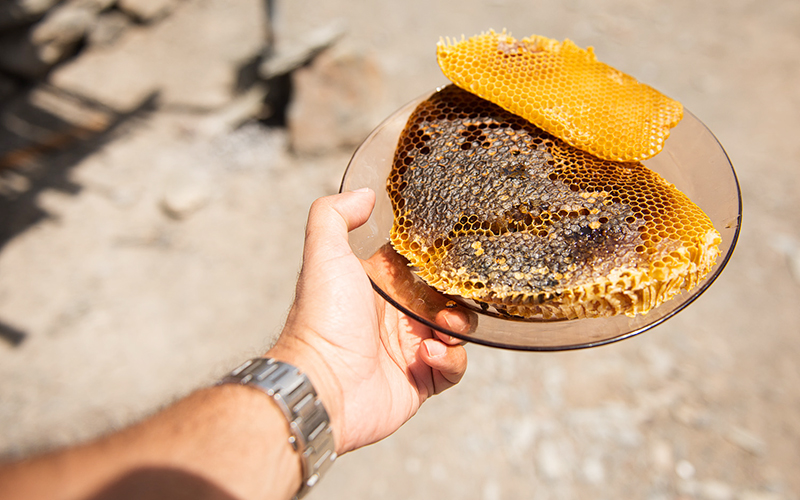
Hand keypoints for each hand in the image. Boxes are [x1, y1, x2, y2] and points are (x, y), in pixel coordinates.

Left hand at [268, 189, 467, 453]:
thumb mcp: (323, 255)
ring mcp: (408, 349)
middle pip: (444, 296)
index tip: (452, 247)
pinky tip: (429, 355)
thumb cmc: (321, 320)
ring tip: (442, 327)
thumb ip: (335, 216)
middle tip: (454, 294)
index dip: (436, 254)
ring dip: (458, 326)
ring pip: (455, 331)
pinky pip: (453, 368)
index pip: (417, 263)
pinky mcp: (420, 381)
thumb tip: (364, 193)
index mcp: (376, 286)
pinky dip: (450, 360)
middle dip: (456, 293)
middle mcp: (393, 316)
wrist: (323, 386)